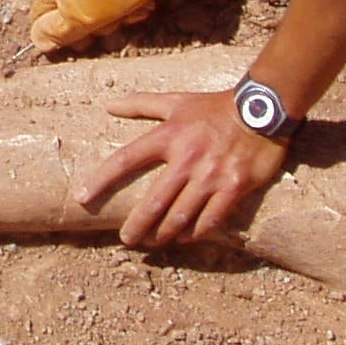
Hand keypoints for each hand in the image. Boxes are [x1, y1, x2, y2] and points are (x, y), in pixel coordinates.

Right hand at [27, 0, 191, 51]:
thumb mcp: (82, 16)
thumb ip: (57, 31)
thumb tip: (39, 42)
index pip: (43, 21)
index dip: (63, 36)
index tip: (85, 42)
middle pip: (74, 16)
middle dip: (96, 27)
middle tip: (112, 25)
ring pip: (99, 6)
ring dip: (117, 16)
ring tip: (133, 11)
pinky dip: (128, 2)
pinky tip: (143, 3)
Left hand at [80, 89, 286, 248]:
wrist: (263, 109)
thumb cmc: (214, 106)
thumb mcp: (176, 102)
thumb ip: (140, 104)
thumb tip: (106, 104)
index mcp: (168, 136)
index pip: (125, 160)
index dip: (101, 180)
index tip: (82, 197)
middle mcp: (186, 158)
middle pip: (153, 202)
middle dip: (137, 226)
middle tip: (127, 239)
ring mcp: (211, 176)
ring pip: (181, 216)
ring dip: (164, 234)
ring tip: (154, 242)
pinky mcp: (234, 188)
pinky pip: (211, 219)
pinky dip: (196, 233)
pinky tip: (186, 238)